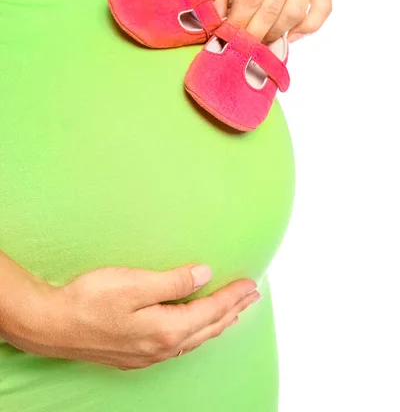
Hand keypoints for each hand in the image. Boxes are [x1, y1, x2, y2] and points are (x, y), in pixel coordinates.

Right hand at [7, 264, 258, 369]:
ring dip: (217, 323)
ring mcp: (148, 354)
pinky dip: (197, 332)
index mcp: (166, 328)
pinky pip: (179, 344)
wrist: (52, 325)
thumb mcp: (134, 283)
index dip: (233, 296)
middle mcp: (162, 347)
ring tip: (233, 312)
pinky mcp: (136, 354)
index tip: (252, 284)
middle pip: (209, 328)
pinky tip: (195, 328)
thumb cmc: (90, 300)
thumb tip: (204, 276)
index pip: (211, 311)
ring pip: (195, 339)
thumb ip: (174, 282)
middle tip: (251, 296)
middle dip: (233, 311)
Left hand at [209, 0, 331, 42]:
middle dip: (257, 32)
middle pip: (274, 6)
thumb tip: (218, 26)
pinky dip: (307, 28)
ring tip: (261, 40)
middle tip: (244, 46)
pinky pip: (322, 8)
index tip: (230, 37)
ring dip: (277, 33)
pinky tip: (288, 36)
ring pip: (295, 12)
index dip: (241, 21)